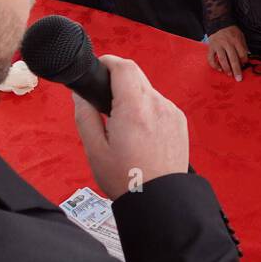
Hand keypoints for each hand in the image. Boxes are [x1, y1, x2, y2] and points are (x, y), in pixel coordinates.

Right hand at [72, 55, 188, 198]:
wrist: (160, 199)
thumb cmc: (126, 178)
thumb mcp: (94, 149)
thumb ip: (85, 116)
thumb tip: (80, 94)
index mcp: (134, 108)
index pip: (124, 67)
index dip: (108, 62)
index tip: (98, 68)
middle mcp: (157, 104)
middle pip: (136, 75)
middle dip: (118, 80)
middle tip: (104, 99)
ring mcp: (172, 112)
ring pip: (148, 90)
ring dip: (133, 97)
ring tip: (122, 124)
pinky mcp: (180, 121)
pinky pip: (160, 104)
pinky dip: (147, 109)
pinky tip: (140, 131)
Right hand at [206, 25, 249, 80]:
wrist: (219, 23)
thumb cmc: (231, 31)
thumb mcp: (241, 36)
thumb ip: (243, 46)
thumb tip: (246, 59)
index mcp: (236, 40)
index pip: (242, 53)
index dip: (244, 61)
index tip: (245, 65)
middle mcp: (227, 43)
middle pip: (233, 58)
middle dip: (236, 70)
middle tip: (239, 78)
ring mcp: (218, 46)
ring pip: (222, 59)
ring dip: (226, 69)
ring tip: (230, 75)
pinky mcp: (211, 47)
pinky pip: (211, 58)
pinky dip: (215, 65)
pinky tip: (219, 69)